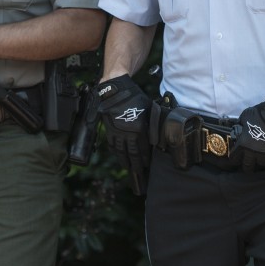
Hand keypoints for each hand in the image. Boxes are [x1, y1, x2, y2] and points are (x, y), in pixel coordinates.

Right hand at [95, 75, 150, 194]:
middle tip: (139, 175)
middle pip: (131, 155)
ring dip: (125, 162)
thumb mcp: (148, 109)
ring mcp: (116, 132)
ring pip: (120, 152)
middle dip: (136, 166)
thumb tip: (156, 138)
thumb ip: (151, 124)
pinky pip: (112, 145)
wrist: (115, 90)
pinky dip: (116, 153)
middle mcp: (126, 133)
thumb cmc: (134, 98)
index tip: (148, 167)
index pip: (143, 149)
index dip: (146, 160)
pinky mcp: (108, 130)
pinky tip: (119, 156)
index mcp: (138, 129)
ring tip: (129, 169)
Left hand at [235, 95, 264, 171]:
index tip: (235, 159)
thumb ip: (241, 126)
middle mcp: (252, 152)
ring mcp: (264, 155)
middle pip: (247, 166)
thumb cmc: (259, 115)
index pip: (234, 158)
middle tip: (246, 167)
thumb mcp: (244, 118)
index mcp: (242, 144)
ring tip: (259, 160)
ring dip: (259, 163)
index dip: (234, 159)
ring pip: (260, 165)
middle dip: (246, 167)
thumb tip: (239, 128)